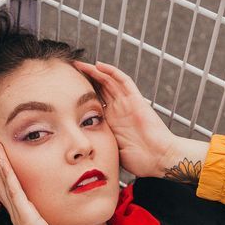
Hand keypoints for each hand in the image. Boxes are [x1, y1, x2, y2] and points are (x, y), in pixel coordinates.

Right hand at [0, 139, 77, 224]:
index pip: (2, 190)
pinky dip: (6, 172)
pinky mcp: (25, 213)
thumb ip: (38, 221)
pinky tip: (0, 158)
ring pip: (1, 181)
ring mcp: (18, 212)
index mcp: (18, 217)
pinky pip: (13, 188)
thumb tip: (41, 216)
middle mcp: (14, 213)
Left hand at [75, 60, 177, 177]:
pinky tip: (99, 65)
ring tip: (79, 64)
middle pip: (100, 89)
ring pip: (109, 81)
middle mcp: (119, 110)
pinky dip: (112, 72)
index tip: (64, 91)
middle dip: (85, 80)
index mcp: (112, 122)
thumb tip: (79, 151)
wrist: (160, 159)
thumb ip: (99, 147)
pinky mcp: (137, 100)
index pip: (93, 103)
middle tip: (69, 71)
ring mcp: (128, 104)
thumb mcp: (112, 152)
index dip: (80, 95)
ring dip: (94, 72)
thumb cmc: (140, 161)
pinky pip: (123, 81)